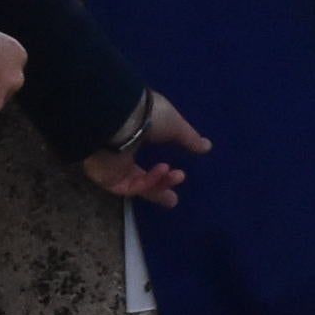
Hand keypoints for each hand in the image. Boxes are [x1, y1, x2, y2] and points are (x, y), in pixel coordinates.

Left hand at [83, 92, 210, 207]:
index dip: (160, 164)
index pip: (145, 152)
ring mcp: (113, 166)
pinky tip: (163, 170)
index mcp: (133, 133)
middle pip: (139, 177)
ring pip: (137, 184)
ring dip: (159, 185)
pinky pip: (131, 186)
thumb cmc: (147, 114)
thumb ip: (189, 138)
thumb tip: (207, 146)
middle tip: (173, 200)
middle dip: (158, 188)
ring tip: (177, 180)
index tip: (178, 172)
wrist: (120, 117)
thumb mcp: (175, 124)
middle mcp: (121, 151)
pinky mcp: (107, 179)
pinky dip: (149, 181)